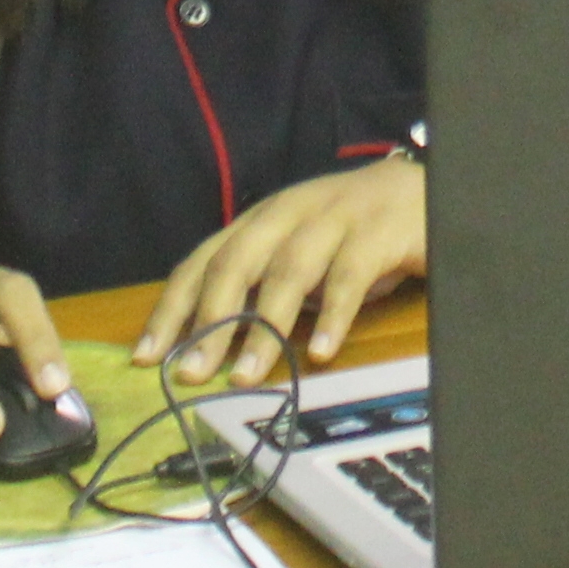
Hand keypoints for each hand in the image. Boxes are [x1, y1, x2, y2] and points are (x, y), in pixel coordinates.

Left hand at [140, 155, 427, 374]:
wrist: (421, 190)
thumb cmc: (352, 232)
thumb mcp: (298, 255)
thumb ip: (261, 288)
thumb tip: (209, 345)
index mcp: (261, 221)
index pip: (204, 261)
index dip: (173, 308)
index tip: (147, 357)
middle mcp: (288, 214)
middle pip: (237, 264)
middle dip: (210, 322)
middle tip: (192, 373)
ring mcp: (333, 219)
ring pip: (288, 271)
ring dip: (264, 328)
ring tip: (245, 377)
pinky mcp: (377, 231)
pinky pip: (348, 276)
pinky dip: (332, 316)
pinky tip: (319, 353)